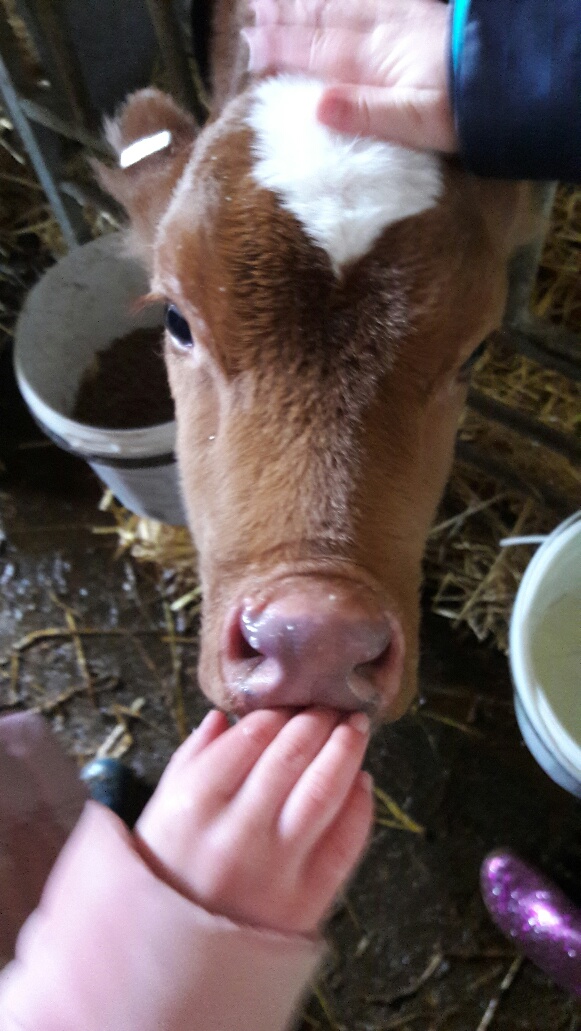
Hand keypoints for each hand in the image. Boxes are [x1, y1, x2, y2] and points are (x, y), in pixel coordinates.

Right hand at [135, 707, 372, 934]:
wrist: (176, 961)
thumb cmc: (167, 873)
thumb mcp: (162, 810)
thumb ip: (192, 759)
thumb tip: (225, 717)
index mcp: (195, 804)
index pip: (252, 737)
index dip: (280, 712)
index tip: (292, 700)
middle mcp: (238, 831)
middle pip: (292, 756)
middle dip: (318, 721)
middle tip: (332, 704)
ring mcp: (277, 866)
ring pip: (325, 790)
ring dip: (347, 749)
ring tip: (356, 727)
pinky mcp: (308, 899)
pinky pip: (346, 842)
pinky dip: (360, 806)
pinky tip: (362, 781)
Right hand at [244, 0, 456, 151]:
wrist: (506, 80)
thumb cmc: (461, 109)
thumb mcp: (414, 122)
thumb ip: (366, 113)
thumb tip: (317, 107)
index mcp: (373, 62)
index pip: (316, 53)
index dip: (281, 50)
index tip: (250, 49)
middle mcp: (379, 35)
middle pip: (322, 23)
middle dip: (285, 19)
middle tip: (251, 13)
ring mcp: (397, 20)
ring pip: (341, 5)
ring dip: (307, 2)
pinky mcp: (416, 14)